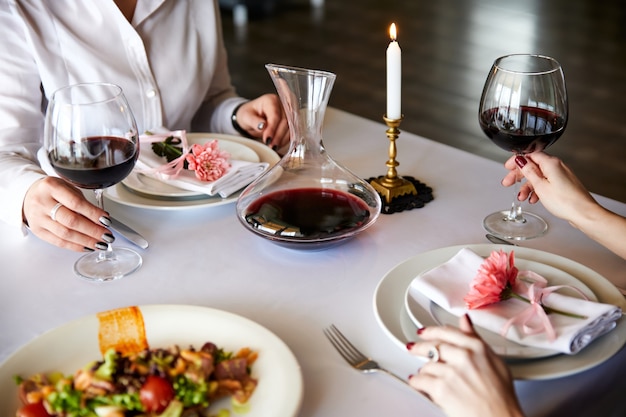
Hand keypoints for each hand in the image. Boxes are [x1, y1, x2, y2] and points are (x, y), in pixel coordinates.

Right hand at [23, 177, 113, 251]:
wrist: (29, 195)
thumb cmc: (52, 191)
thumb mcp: (67, 187)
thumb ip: (82, 201)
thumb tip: (101, 219)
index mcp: (51, 187)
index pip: (76, 203)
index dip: (93, 214)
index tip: (106, 220)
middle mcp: (42, 202)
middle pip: (71, 221)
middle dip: (92, 230)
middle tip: (107, 235)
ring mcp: (38, 218)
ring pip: (65, 234)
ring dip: (86, 241)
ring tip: (101, 243)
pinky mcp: (38, 231)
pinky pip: (59, 242)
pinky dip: (76, 246)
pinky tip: (88, 246)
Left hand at [235, 94, 288, 149]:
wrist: (251, 116)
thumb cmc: (248, 114)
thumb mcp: (246, 117)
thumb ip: (254, 121)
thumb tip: (263, 126)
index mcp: (271, 100)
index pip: (275, 115)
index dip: (272, 128)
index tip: (267, 139)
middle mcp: (282, 104)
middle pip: (285, 121)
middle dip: (278, 136)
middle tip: (271, 146)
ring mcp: (288, 113)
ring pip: (291, 127)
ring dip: (283, 139)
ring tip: (274, 147)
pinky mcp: (291, 121)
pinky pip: (292, 131)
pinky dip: (286, 139)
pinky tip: (279, 144)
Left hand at [407, 315, 523, 416]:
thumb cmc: (501, 396)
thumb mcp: (495, 361)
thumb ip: (476, 338)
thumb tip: (465, 321)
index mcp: (477, 347)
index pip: (447, 332)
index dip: (432, 331)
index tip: (424, 332)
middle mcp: (464, 356)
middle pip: (433, 346)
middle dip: (420, 347)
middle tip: (413, 348)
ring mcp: (451, 372)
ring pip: (427, 365)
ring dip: (424, 370)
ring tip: (426, 375)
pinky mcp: (441, 389)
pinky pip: (420, 380)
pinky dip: (417, 382)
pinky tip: (418, 383)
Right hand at [502, 152, 597, 223]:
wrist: (583, 213)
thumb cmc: (565, 201)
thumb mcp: (540, 186)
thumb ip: (528, 171)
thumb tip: (520, 160)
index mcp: (551, 163)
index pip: (530, 154)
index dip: (517, 160)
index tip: (508, 167)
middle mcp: (557, 166)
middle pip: (533, 165)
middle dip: (519, 175)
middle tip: (508, 182)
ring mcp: (561, 175)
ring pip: (539, 176)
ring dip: (528, 186)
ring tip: (522, 197)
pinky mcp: (563, 184)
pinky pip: (546, 183)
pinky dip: (537, 190)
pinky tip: (533, 198)